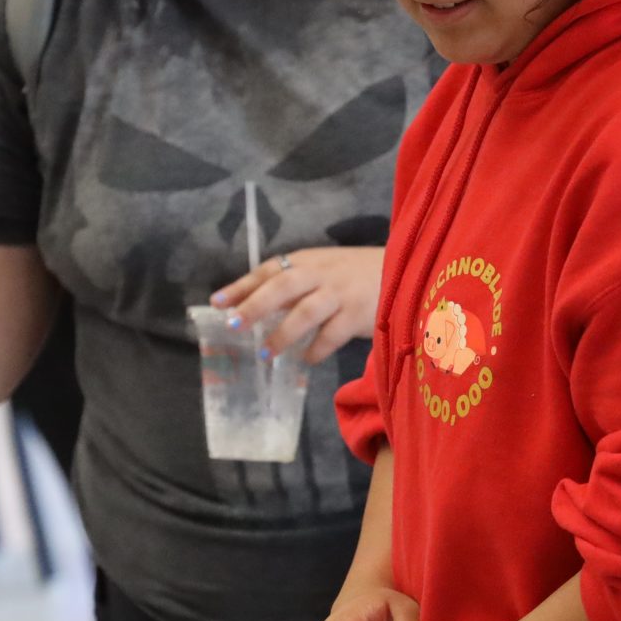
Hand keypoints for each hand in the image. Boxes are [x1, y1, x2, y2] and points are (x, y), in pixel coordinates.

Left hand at [212, 246, 385, 365]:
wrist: (405, 270)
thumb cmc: (355, 275)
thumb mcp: (322, 271)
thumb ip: (293, 287)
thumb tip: (253, 309)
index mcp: (307, 261)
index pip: (267, 271)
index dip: (241, 286)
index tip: (216, 303)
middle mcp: (321, 273)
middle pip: (282, 287)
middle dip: (254, 306)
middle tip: (233, 326)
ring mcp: (340, 293)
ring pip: (306, 312)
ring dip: (282, 334)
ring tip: (265, 354)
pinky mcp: (359, 313)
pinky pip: (333, 334)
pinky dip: (317, 349)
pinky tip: (307, 360)